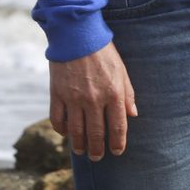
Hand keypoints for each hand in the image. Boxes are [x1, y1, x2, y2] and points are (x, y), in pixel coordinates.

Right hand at [49, 42, 137, 160]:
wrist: (76, 33)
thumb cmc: (102, 50)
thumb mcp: (121, 69)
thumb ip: (128, 93)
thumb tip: (132, 114)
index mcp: (113, 93)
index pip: (117, 126)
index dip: (118, 143)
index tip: (117, 151)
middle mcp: (94, 99)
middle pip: (96, 133)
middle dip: (97, 149)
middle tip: (97, 157)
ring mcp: (74, 97)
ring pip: (76, 131)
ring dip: (79, 145)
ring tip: (81, 151)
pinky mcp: (57, 93)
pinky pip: (58, 119)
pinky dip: (61, 130)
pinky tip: (66, 133)